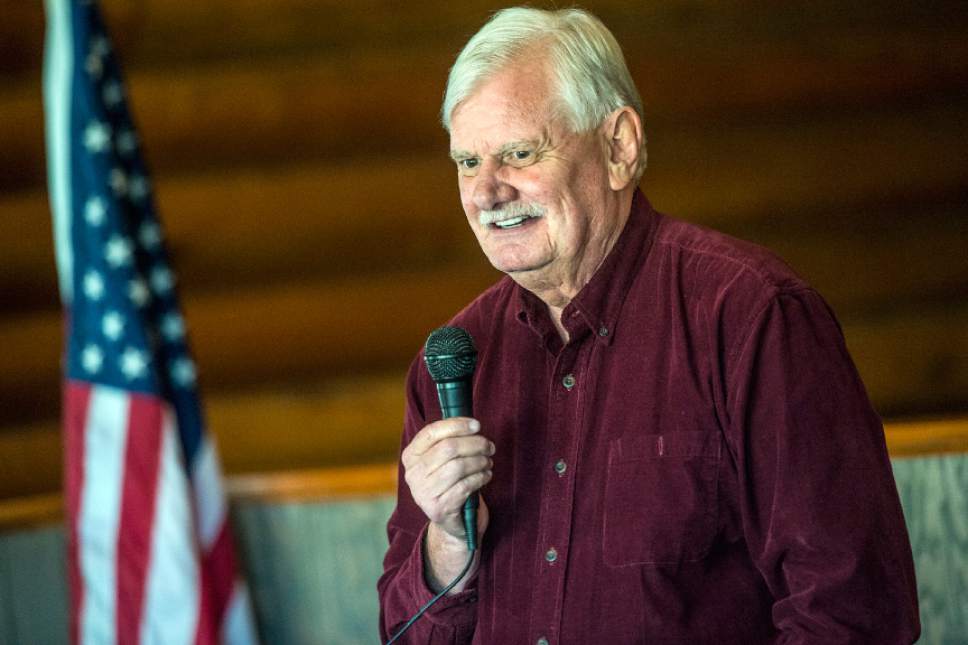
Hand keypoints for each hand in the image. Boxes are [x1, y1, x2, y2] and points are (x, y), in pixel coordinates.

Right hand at [402, 417, 493, 590]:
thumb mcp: (444, 461)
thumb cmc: (451, 484)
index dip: (457, 425)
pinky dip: (480, 477)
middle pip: (448, 448)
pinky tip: (486, 476)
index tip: (477, 425)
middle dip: (475, 444)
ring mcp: (423, 493)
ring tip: (488, 462)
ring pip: (458, 466)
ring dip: (480, 461)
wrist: (453, 522)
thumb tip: (472, 423)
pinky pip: (465, 486)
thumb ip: (450, 440)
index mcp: (411, 456)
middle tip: (490, 446)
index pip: (431, 432)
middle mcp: (412, 474)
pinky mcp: (438, 509)